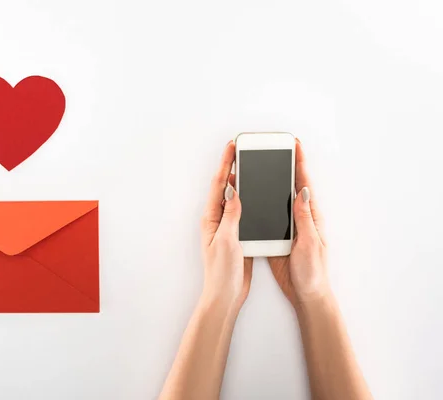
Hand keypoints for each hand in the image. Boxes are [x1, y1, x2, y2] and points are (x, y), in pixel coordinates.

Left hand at [200, 141, 252, 309]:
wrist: (226, 295)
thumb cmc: (221, 272)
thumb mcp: (227, 240)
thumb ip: (231, 214)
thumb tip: (232, 189)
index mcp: (212, 218)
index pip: (219, 184)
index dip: (226, 163)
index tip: (233, 146)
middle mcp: (218, 220)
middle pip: (226, 187)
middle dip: (233, 166)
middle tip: (242, 149)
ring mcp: (227, 227)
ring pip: (236, 198)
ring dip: (242, 181)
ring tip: (250, 164)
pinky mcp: (237, 235)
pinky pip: (243, 211)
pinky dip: (250, 200)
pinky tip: (257, 194)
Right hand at [269, 139, 329, 307]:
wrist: (306, 294)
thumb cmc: (313, 271)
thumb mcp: (310, 242)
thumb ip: (304, 217)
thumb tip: (303, 190)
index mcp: (310, 216)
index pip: (304, 183)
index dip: (299, 163)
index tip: (294, 144)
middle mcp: (299, 218)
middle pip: (288, 186)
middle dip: (282, 166)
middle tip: (272, 149)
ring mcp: (287, 227)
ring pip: (275, 200)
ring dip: (267, 184)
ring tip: (256, 167)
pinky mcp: (276, 237)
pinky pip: (267, 216)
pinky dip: (259, 204)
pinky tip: (250, 196)